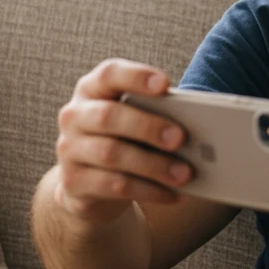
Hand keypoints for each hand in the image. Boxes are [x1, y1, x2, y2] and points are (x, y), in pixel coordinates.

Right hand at [54, 58, 192, 223]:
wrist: (92, 186)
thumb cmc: (125, 141)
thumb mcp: (137, 123)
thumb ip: (159, 117)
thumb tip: (199, 129)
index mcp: (93, 90)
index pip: (109, 74)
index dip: (136, 77)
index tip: (165, 85)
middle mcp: (75, 116)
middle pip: (109, 116)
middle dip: (148, 126)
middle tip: (181, 138)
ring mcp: (69, 150)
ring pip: (112, 154)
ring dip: (154, 165)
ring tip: (185, 174)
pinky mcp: (73, 183)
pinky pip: (114, 186)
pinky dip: (149, 191)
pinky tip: (172, 195)